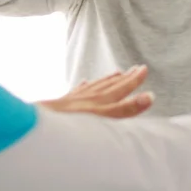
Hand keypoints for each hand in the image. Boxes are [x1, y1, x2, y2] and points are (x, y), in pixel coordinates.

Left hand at [38, 65, 152, 118]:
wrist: (42, 121)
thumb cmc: (73, 122)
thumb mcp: (104, 116)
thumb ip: (126, 108)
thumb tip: (149, 97)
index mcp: (102, 100)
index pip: (122, 87)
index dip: (134, 79)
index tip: (144, 69)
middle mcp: (90, 96)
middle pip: (111, 84)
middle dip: (125, 77)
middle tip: (136, 68)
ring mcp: (76, 98)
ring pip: (96, 85)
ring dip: (108, 79)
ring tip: (117, 73)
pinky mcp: (63, 103)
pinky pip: (78, 91)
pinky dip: (85, 86)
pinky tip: (85, 83)